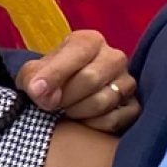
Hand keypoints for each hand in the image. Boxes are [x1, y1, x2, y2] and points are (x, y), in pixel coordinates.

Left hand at [19, 30, 139, 134]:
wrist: (60, 97)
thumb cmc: (47, 80)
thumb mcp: (32, 74)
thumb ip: (33, 78)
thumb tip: (40, 91)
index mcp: (89, 41)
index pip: (77, 53)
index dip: (55, 75)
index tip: (37, 91)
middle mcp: (114, 57)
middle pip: (91, 79)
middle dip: (65, 97)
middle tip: (52, 103)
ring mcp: (127, 82)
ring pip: (104, 100)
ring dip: (77, 111)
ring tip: (67, 109)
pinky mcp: (134, 105)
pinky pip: (116, 119)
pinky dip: (94, 124)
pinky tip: (83, 120)